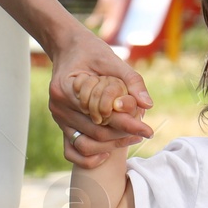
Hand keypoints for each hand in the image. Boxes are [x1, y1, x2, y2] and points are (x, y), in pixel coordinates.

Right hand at [47, 25, 152, 167]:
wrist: (68, 48)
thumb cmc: (91, 52)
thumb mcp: (112, 59)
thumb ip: (131, 80)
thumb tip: (147, 105)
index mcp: (66, 88)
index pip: (102, 114)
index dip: (127, 124)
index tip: (148, 130)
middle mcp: (59, 107)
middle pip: (96, 133)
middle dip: (123, 135)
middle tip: (144, 132)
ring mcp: (58, 119)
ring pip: (86, 145)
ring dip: (112, 145)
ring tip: (132, 137)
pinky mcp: (61, 126)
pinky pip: (72, 151)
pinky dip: (89, 158)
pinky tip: (108, 153)